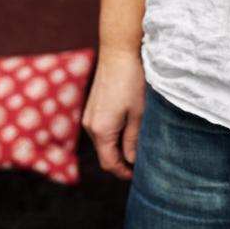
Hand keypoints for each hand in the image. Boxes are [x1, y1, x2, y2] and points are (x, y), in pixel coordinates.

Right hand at [81, 47, 146, 179]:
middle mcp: (90, 126)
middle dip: (121, 161)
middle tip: (141, 162)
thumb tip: (132, 160)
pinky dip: (112, 134)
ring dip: (117, 147)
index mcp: (101, 131)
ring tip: (137, 145)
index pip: (109, 163)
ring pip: (103, 141)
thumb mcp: (138, 114)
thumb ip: (133, 139)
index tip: (137, 175)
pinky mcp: (92, 107)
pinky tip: (128, 128)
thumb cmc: (132, 82)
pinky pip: (101, 129)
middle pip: (104, 154)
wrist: (118, 53)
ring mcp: (88, 116)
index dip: (123, 172)